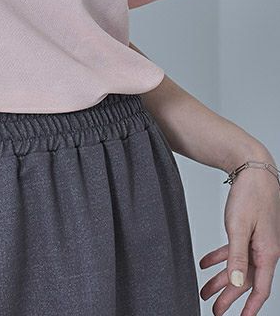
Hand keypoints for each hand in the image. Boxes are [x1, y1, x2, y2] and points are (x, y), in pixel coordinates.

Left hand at [199, 160, 279, 314]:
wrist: (254, 169)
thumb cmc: (251, 195)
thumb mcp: (240, 227)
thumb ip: (237, 256)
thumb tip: (236, 283)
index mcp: (267, 253)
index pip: (259, 289)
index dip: (249, 307)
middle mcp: (264, 251)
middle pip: (246, 280)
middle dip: (229, 296)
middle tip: (214, 309)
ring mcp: (257, 241)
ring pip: (238, 267)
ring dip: (221, 279)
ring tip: (205, 291)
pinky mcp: (248, 231)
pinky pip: (234, 251)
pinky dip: (220, 258)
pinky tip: (205, 263)